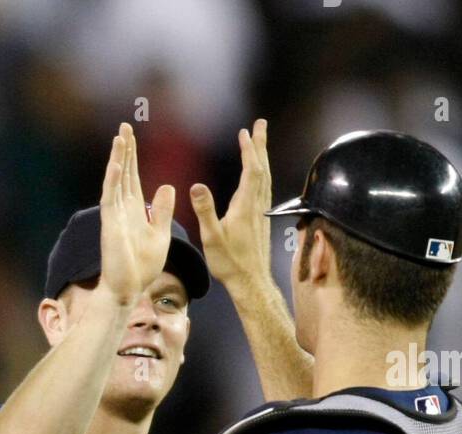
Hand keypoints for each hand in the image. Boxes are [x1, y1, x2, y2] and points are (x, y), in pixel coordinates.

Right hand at [98, 122, 175, 306]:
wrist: (130, 289)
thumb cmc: (143, 266)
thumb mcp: (160, 232)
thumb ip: (161, 210)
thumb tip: (167, 186)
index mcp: (133, 210)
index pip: (132, 177)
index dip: (132, 156)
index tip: (131, 135)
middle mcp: (121, 209)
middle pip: (123, 173)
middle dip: (124, 150)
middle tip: (124, 126)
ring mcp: (114, 216)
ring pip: (116, 181)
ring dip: (118, 160)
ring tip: (120, 138)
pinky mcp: (111, 226)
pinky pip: (111, 200)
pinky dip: (113, 182)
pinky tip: (117, 165)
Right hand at [189, 118, 272, 292]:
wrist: (250, 281)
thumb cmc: (230, 262)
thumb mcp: (212, 237)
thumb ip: (205, 210)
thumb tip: (197, 186)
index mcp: (245, 206)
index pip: (250, 170)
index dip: (248, 150)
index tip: (245, 132)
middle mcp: (256, 206)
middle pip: (261, 168)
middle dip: (260, 145)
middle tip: (260, 125)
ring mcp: (261, 212)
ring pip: (265, 177)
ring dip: (262, 157)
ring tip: (259, 142)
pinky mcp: (261, 219)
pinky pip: (264, 188)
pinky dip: (261, 173)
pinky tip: (258, 174)